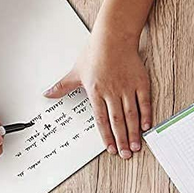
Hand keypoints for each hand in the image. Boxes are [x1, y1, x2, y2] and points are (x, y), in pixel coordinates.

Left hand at [44, 32, 151, 158]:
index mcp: (96, 92)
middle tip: (126, 154)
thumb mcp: (75, 71)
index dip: (106, 136)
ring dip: (134, 132)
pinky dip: (146, 115)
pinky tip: (146, 127)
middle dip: (122, 140)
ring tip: (136, 146)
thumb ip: (62, 86)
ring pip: (131, 115)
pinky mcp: (141, 83)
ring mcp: (128, 88)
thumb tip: (47, 94)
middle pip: (118, 121)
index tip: (111, 149)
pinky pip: (144, 103)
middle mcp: (112, 92)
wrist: (113, 38)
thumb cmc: (94, 53)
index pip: (101, 119)